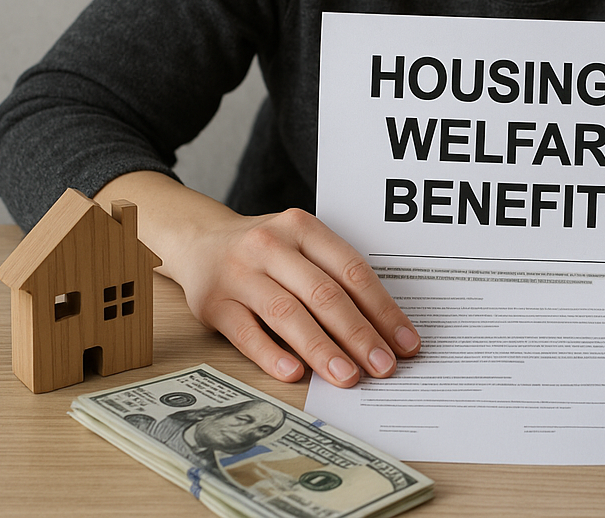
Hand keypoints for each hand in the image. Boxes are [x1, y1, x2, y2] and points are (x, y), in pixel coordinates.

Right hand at [94, 172, 420, 386]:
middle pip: (323, 293)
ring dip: (322, 349)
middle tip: (383, 367)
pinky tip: (295, 374)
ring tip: (348, 377)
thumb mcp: (301, 246)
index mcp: (303, 228)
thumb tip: (382, 330)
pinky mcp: (213, 303)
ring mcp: (240, 273)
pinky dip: (272, 355)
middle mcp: (271, 245)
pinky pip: (246, 332)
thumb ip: (334, 277)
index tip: (405, 343)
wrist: (199, 241)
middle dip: (358, 334)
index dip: (382, 309)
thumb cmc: (266, 251)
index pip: (351, 270)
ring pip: (287, 314)